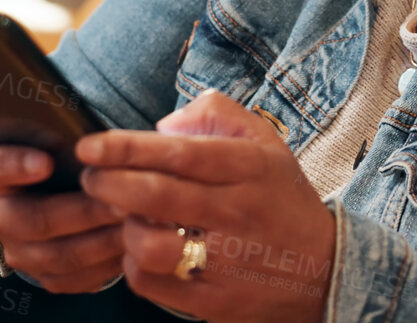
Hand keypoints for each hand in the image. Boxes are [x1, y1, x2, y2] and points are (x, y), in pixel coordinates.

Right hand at [0, 142, 125, 293]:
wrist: (64, 191)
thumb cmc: (63, 153)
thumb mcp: (56, 134)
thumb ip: (63, 132)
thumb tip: (94, 138)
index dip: (10, 165)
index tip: (47, 162)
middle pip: (31, 219)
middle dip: (82, 211)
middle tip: (122, 200)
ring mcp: (18, 250)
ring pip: (57, 254)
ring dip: (100, 239)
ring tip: (135, 222)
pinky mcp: (44, 275)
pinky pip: (73, 278)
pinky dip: (105, 264)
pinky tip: (132, 246)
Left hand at [77, 91, 337, 322]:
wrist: (326, 270)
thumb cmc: (282, 199)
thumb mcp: (267, 143)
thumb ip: (217, 115)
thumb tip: (162, 126)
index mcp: (249, 168)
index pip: (178, 153)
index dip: (126, 148)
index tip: (90, 146)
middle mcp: (237, 212)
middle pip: (156, 195)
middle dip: (108, 183)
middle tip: (91, 177)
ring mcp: (226, 261)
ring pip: (149, 243)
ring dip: (124, 227)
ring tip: (123, 216)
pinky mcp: (213, 300)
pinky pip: (151, 282)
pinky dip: (134, 263)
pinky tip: (141, 249)